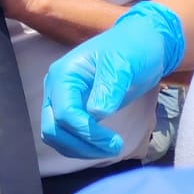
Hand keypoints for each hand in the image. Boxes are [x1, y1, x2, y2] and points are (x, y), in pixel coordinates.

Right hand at [38, 1, 183, 158]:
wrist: (141, 44)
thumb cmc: (133, 48)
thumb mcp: (124, 63)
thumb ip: (109, 87)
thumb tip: (96, 113)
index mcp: (64, 74)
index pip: (63, 112)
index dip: (85, 131)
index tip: (113, 141)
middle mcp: (56, 89)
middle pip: (53, 128)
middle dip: (80, 144)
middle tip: (113, 148)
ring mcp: (62, 101)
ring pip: (56, 136)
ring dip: (80, 149)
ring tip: (111, 149)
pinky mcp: (73, 110)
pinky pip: (67, 136)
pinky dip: (82, 146)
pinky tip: (103, 146)